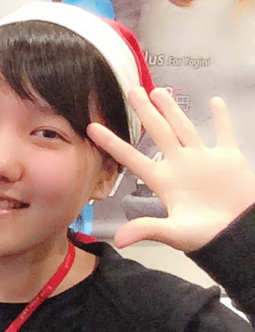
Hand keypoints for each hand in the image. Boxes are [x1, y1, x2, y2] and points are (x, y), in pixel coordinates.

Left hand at [86, 88, 254, 251]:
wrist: (240, 235)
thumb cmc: (207, 236)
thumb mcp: (175, 233)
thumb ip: (148, 229)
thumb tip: (120, 240)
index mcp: (163, 180)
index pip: (131, 157)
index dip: (112, 143)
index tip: (92, 128)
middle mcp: (180, 165)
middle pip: (158, 132)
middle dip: (144, 112)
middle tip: (131, 90)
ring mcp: (203, 160)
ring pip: (184, 127)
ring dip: (172, 109)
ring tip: (158, 91)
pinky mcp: (229, 159)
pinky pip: (224, 133)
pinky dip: (221, 118)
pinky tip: (214, 101)